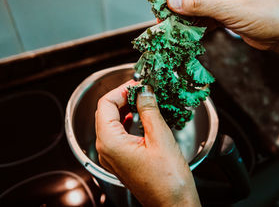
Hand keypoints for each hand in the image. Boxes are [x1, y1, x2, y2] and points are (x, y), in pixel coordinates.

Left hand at [95, 80, 200, 206]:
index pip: (106, 104)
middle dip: (123, 97)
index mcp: (110, 142)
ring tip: (143, 100)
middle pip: (106, 112)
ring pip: (110, 123)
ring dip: (125, 108)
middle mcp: (105, 150)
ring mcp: (111, 157)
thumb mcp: (160, 138)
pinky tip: (140, 117)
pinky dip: (126, 121)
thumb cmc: (168, 180)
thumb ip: (149, 110)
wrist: (173, 205)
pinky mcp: (120, 160)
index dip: (121, 90)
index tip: (138, 84)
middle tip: (143, 90)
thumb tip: (144, 91)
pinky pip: (117, 134)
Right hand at [167, 0, 278, 49]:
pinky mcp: (220, 15)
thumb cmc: (267, 14)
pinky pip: (200, 18)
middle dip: (174, 1)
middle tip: (160, 14)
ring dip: (181, 16)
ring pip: (192, 5)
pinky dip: (192, 25)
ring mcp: (218, 0)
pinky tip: (183, 33)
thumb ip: (200, 5)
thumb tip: (173, 0)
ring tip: (168, 26)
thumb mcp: (230, 9)